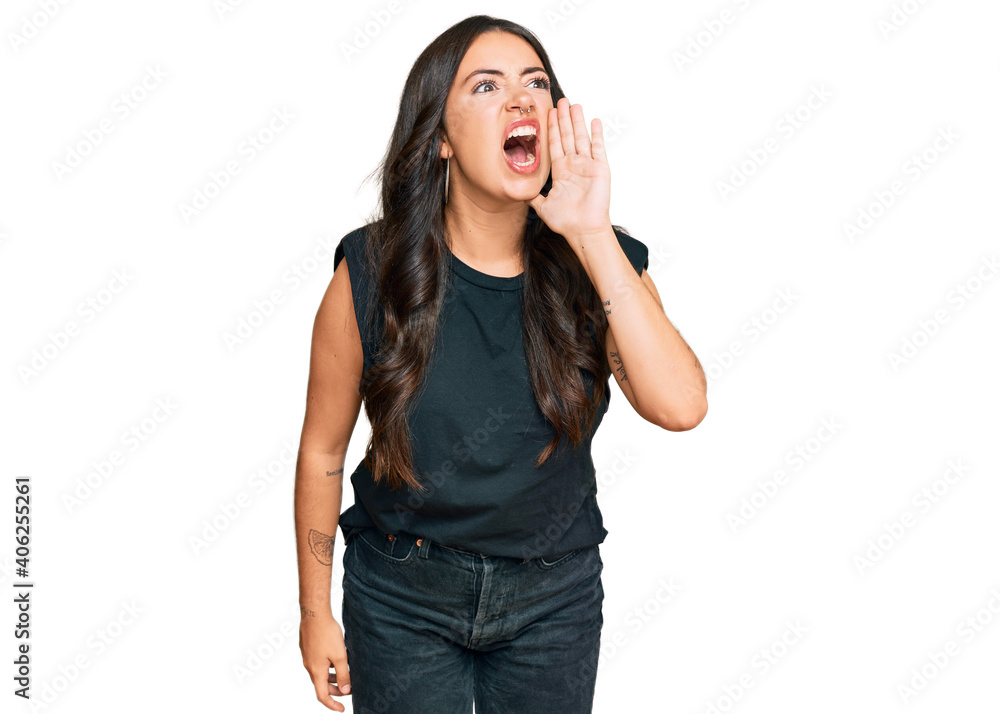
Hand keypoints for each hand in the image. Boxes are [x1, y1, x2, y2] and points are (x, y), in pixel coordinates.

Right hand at [299, 611, 351, 710]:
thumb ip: (343, 674)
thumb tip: (345, 690)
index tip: (342, 709)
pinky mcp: (308, 649)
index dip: (332, 705)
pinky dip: (328, 667)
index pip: (322, 696)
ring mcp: (308, 657)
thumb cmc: (327, 633)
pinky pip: (318, 663)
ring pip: (320, 673)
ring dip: (332, 678)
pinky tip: (337, 658)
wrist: (314, 614)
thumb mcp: (340, 656)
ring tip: (345, 674)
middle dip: (335, 691)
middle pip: (321, 685)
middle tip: (349, 689)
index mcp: (316, 671)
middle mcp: (309, 666)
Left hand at [527, 97, 611, 243]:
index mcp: (561, 172)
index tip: (548, 113)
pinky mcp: (600, 169)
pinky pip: (598, 148)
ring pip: (581, 138)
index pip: (554, 144)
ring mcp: (587, 166)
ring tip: (574, 105)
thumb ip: (532, 196)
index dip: (551, 128)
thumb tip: (519, 191)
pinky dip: (596, 134)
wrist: (582, 230)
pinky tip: (594, 121)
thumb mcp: (542, 207)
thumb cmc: (565, 221)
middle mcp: (574, 166)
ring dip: (577, 121)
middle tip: (560, 101)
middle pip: (567, 136)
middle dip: (563, 119)